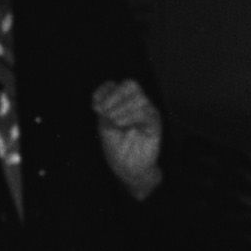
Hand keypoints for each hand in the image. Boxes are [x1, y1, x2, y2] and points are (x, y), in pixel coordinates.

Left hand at [92, 79, 162, 193]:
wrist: (127, 165)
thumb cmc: (116, 145)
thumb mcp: (104, 124)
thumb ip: (104, 108)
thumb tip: (101, 102)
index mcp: (122, 101)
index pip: (113, 84)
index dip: (103, 92)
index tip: (95, 108)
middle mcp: (136, 103)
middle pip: (130, 84)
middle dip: (115, 96)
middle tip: (105, 112)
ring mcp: (147, 111)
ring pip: (139, 97)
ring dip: (122, 107)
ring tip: (114, 121)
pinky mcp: (155, 123)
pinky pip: (146, 112)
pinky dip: (130, 116)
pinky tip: (121, 124)